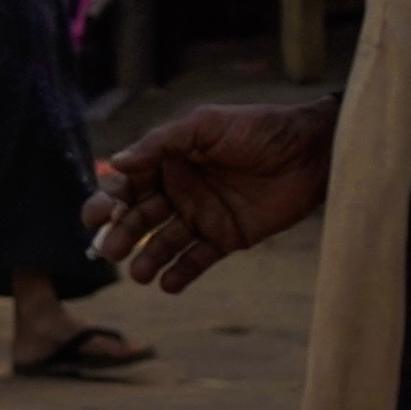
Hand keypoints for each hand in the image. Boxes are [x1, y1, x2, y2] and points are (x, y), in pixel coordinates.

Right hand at [89, 100, 339, 293]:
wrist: (313, 150)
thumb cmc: (259, 129)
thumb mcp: (206, 125)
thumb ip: (161, 143)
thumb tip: (116, 163)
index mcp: (167, 162)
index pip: (127, 184)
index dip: (108, 201)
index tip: (98, 216)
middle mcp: (179, 190)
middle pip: (139, 217)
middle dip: (121, 234)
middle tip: (110, 250)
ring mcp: (202, 215)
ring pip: (164, 242)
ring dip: (148, 258)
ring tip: (139, 274)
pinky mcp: (226, 237)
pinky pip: (197, 259)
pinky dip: (181, 273)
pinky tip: (168, 284)